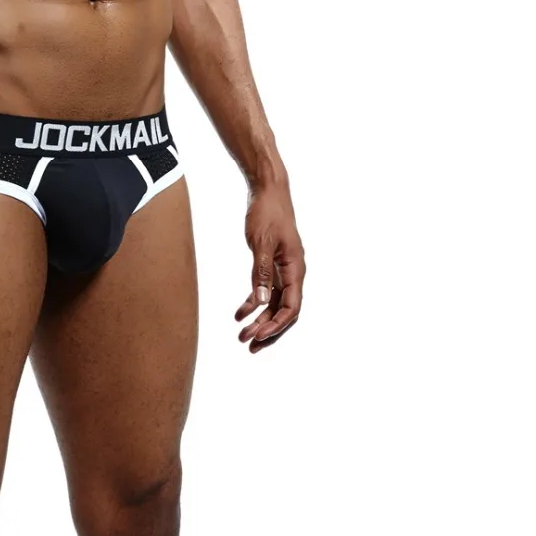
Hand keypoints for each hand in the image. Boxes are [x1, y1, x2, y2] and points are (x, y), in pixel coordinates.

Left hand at [235, 178, 304, 353]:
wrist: (267, 189)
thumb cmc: (267, 212)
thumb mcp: (261, 242)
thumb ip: (261, 272)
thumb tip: (261, 302)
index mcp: (296, 268)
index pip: (292, 307)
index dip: (276, 325)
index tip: (258, 336)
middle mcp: (293, 272)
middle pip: (284, 310)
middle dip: (267, 329)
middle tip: (248, 345)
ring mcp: (283, 269)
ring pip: (274, 303)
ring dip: (259, 320)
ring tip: (241, 335)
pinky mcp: (272, 263)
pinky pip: (265, 290)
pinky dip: (253, 302)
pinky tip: (239, 313)